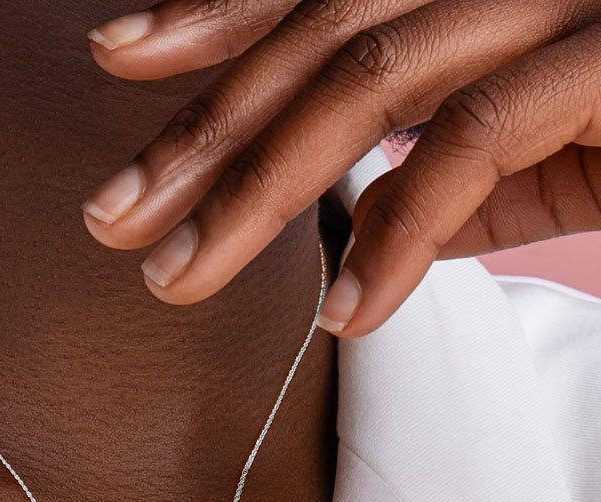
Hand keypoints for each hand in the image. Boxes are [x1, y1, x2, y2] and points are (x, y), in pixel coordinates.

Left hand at [80, 0, 600, 336]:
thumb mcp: (546, 141)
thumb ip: (450, 169)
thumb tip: (364, 222)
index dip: (209, 17)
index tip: (117, 60)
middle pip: (318, 36)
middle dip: (202, 135)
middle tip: (113, 218)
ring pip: (369, 82)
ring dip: (257, 195)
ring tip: (179, 277)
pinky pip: (476, 140)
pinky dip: (400, 235)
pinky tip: (345, 313)